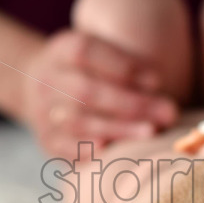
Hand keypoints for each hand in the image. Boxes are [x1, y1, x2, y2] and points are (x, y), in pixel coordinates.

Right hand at [20, 30, 178, 157]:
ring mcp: (43, 111)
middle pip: (86, 92)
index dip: (123, 66)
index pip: (87, 53)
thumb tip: (156, 84)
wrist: (36, 85)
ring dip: (118, 129)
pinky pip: (66, 148)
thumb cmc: (88, 69)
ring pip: (79, 122)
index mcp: (62, 50)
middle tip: (167, 113)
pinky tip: (114, 151)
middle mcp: (47, 79)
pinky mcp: (47, 139)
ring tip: (151, 132)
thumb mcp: (102, 53)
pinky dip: (90, 150)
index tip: (158, 80)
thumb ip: (129, 63)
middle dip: (131, 104)